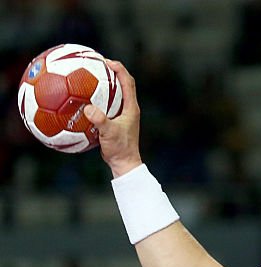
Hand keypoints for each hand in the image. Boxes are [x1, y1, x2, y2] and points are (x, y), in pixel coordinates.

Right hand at [83, 60, 141, 177]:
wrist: (124, 163)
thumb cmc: (120, 149)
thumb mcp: (109, 134)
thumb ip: (100, 121)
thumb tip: (88, 108)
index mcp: (131, 108)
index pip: (128, 82)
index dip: (119, 69)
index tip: (105, 61)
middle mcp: (128, 109)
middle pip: (121, 84)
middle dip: (109, 72)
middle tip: (95, 63)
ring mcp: (122, 115)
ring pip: (112, 94)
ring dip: (102, 85)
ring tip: (87, 77)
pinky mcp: (114, 121)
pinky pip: (104, 105)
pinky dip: (95, 99)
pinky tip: (81, 99)